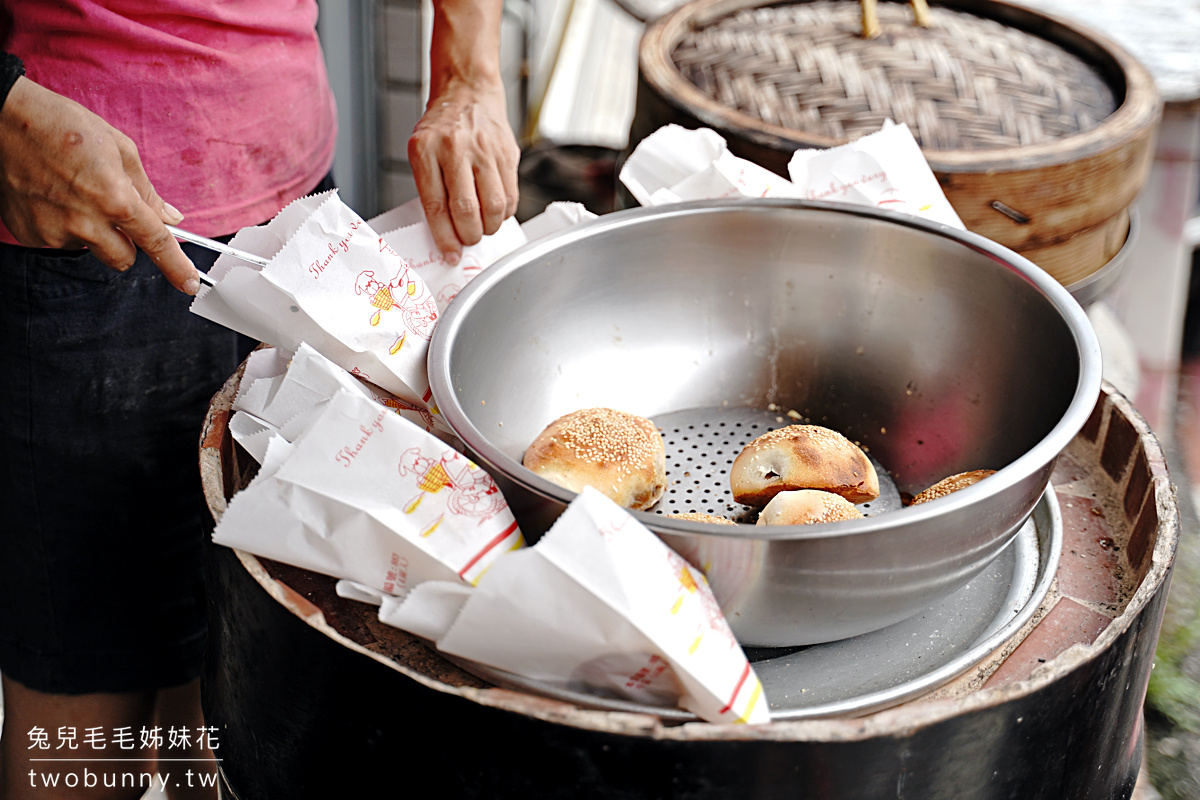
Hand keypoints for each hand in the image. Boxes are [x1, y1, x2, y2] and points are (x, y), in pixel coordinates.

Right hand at [0, 77, 201, 293]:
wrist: (4, 120)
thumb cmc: (65, 126)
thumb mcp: (120, 150)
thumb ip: (147, 191)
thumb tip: (171, 217)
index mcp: (115, 199)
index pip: (156, 243)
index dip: (176, 266)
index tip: (188, 284)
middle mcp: (86, 222)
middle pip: (123, 259)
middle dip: (125, 242)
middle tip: (110, 210)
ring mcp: (55, 231)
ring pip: (91, 250)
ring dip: (92, 233)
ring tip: (74, 195)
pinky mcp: (31, 235)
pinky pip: (61, 243)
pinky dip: (62, 228)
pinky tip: (52, 198)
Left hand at [408, 78, 519, 263]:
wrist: (467, 90)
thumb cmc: (442, 127)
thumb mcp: (421, 151)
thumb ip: (430, 188)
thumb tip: (446, 233)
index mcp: (425, 149)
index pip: (435, 206)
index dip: (444, 237)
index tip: (450, 254)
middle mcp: (455, 147)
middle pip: (467, 210)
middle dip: (469, 236)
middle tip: (467, 240)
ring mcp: (484, 149)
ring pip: (494, 207)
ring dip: (489, 227)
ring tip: (482, 227)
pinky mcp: (507, 152)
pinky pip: (511, 196)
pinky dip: (504, 213)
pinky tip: (495, 211)